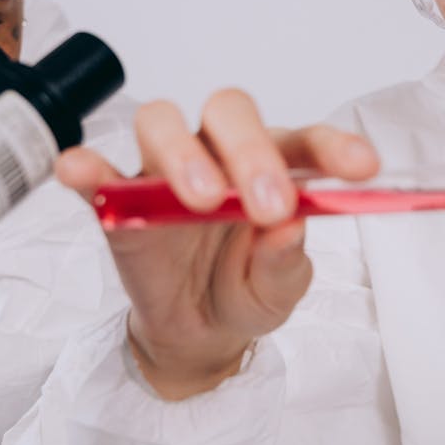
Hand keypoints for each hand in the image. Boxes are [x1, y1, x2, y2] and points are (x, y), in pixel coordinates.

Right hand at [58, 90, 378, 399]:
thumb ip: (284, 263)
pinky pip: (97, 172)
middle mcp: (220, 154)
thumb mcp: (278, 290)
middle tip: (268, 205)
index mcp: (275, 165)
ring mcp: (165, 170)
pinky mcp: (118, 198)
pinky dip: (87, 166)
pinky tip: (81, 170)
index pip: (304, 140)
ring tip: (202, 200)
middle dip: (250, 150)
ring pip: (162, 122)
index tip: (363, 168)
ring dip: (182, 153)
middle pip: (228, 112)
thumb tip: (288, 229)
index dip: (334, 147)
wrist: (199, 332)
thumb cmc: (246, 290)